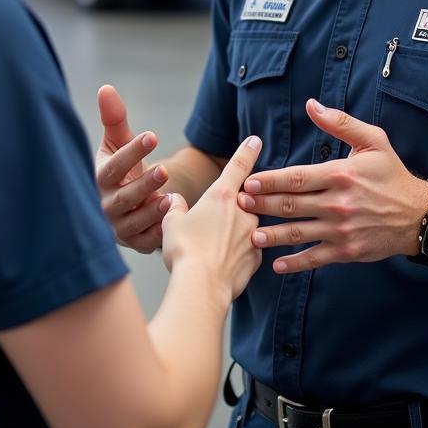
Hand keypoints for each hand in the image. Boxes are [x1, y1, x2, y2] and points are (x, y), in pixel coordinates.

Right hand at [95, 84, 168, 252]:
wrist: (127, 202)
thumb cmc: (123, 167)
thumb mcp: (118, 142)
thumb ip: (114, 118)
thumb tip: (106, 88)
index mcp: (101, 177)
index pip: (114, 165)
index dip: (132, 151)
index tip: (152, 135)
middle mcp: (105, 203)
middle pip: (123, 197)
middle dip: (143, 185)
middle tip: (164, 170)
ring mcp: (118, 226)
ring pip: (134, 222)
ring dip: (152, 212)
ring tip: (171, 199)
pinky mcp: (133, 242)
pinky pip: (145, 242)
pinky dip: (157, 235)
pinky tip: (173, 224)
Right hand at [161, 136, 262, 299]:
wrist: (201, 287)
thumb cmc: (184, 251)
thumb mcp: (171, 222)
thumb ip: (176, 206)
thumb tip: (176, 200)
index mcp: (221, 195)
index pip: (238, 165)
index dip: (247, 150)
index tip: (256, 139)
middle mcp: (242, 211)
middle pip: (242, 201)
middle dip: (232, 206)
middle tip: (213, 222)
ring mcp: (252, 234)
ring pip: (246, 225)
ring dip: (233, 231)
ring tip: (213, 248)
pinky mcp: (257, 258)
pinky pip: (248, 249)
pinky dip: (237, 253)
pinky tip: (221, 264)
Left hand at [238, 99, 427, 273]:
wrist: (419, 216)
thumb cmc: (392, 174)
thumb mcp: (373, 140)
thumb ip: (340, 122)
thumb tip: (311, 105)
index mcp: (341, 174)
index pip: (297, 177)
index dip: (269, 181)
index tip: (248, 182)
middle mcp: (339, 203)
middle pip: (291, 205)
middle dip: (262, 205)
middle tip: (239, 206)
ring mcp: (342, 230)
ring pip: (299, 233)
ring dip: (272, 235)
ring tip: (251, 236)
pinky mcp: (347, 251)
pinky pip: (316, 257)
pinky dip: (295, 263)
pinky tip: (276, 265)